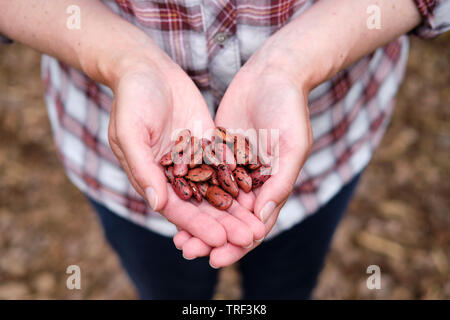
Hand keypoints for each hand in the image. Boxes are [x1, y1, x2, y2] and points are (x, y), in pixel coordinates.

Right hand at [107, 49, 263, 247]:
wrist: (147, 68)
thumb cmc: (131, 98)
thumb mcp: (130, 132)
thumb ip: (143, 168)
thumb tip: (158, 205)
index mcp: (152, 177)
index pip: (177, 210)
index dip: (198, 227)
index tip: (220, 241)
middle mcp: (173, 174)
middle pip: (201, 206)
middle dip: (223, 224)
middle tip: (248, 238)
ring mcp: (192, 160)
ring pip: (217, 190)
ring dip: (236, 210)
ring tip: (256, 225)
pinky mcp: (208, 144)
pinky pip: (225, 166)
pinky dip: (241, 181)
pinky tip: (259, 194)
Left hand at [173, 57, 312, 266]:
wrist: (272, 73)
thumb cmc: (289, 108)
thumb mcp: (292, 146)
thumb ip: (280, 183)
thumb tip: (261, 220)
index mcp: (273, 187)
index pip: (255, 226)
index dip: (237, 245)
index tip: (217, 258)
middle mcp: (252, 182)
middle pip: (229, 219)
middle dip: (210, 238)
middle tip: (188, 251)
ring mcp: (232, 168)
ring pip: (212, 202)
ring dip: (196, 221)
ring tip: (176, 238)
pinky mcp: (215, 152)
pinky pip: (200, 177)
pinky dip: (188, 192)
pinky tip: (170, 202)